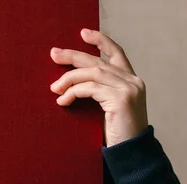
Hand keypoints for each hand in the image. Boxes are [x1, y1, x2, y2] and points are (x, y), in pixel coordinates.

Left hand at [50, 29, 148, 146]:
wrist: (132, 153)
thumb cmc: (117, 132)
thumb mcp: (108, 105)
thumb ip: (99, 89)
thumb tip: (70, 78)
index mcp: (132, 80)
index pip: (117, 53)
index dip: (101, 41)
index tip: (83, 32)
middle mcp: (133, 81)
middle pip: (98, 61)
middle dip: (73, 56)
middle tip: (53, 54)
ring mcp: (129, 89)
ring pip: (92, 73)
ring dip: (69, 78)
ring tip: (54, 87)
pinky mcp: (121, 99)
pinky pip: (90, 88)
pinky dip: (73, 92)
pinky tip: (63, 100)